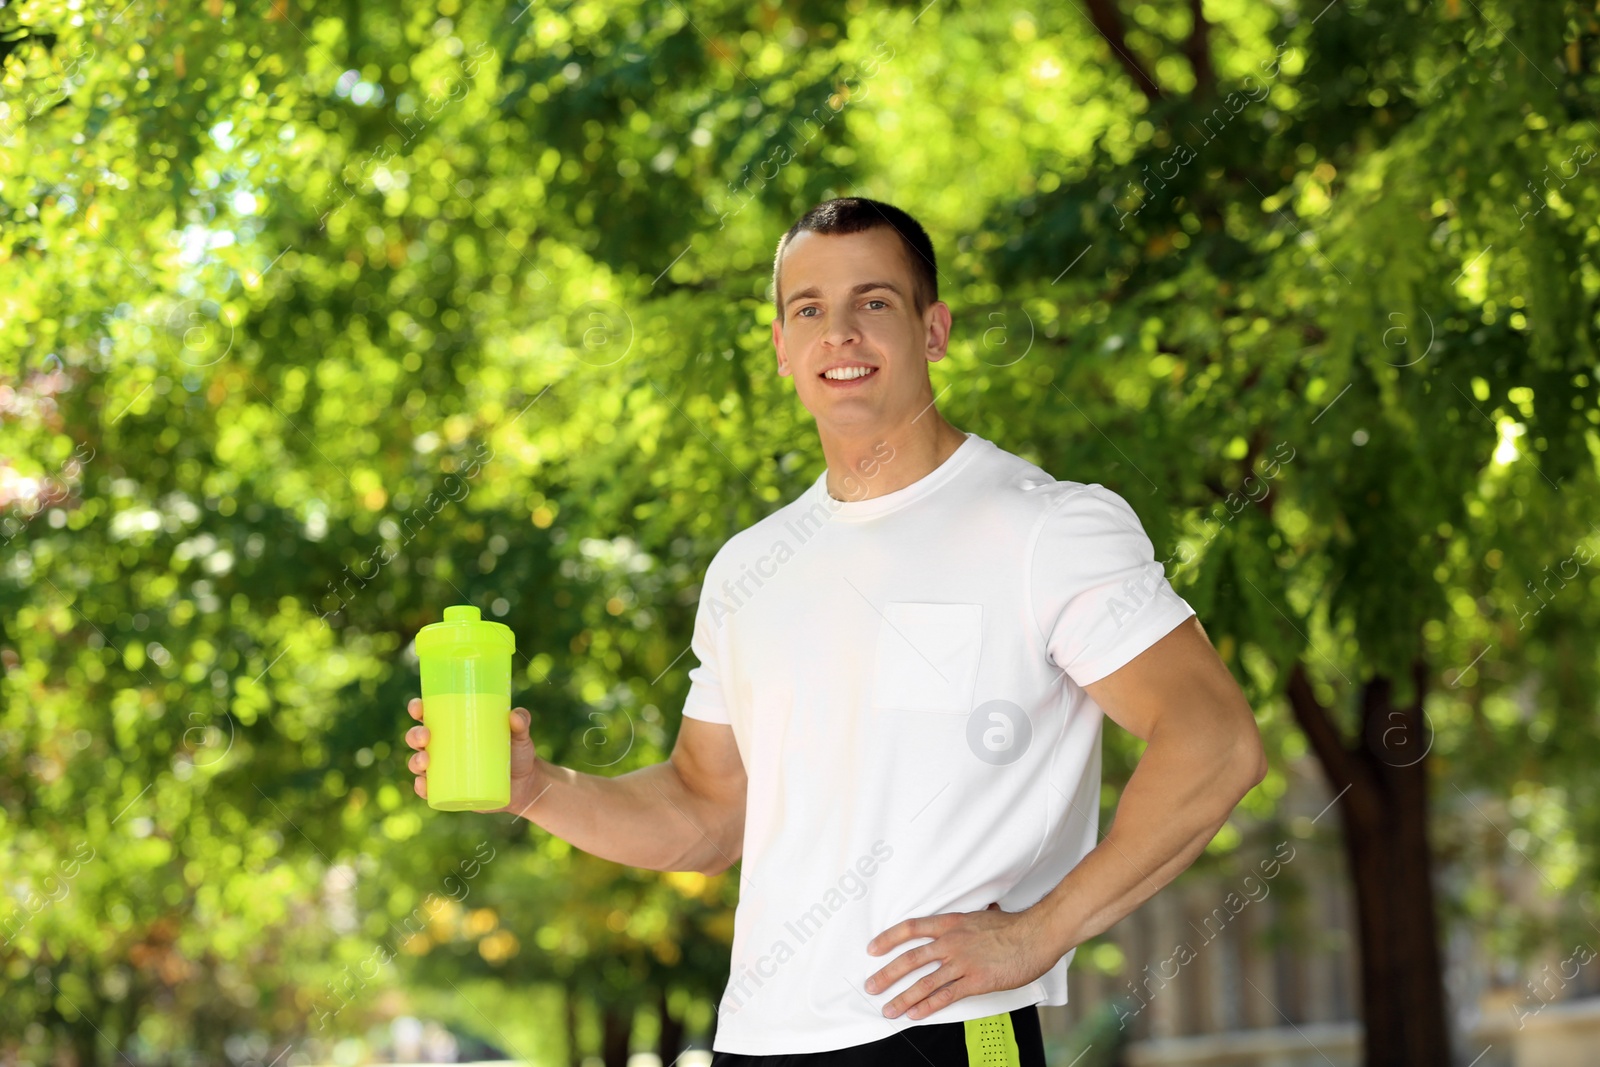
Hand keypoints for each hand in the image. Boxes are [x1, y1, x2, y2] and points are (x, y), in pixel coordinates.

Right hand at [404, 698, 544, 815]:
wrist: (525, 785)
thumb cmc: (518, 752)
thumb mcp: (520, 736)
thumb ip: (521, 723)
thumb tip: (516, 716)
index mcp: (454, 727)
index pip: (429, 714)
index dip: (417, 709)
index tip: (418, 707)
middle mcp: (444, 747)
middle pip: (418, 738)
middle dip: (415, 736)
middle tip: (426, 736)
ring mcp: (444, 769)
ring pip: (419, 763)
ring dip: (415, 761)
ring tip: (426, 761)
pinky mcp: (449, 789)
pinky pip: (428, 790)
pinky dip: (421, 787)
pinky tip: (422, 784)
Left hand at [863, 902, 1059, 1020]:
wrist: (1035, 935)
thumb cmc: (1013, 926)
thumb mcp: (983, 915)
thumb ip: (972, 918)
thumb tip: (979, 911)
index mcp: (950, 923)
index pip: (911, 929)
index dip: (889, 939)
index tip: (873, 949)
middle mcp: (951, 942)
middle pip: (910, 959)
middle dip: (887, 974)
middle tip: (872, 985)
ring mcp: (962, 962)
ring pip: (924, 983)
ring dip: (903, 997)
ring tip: (888, 1009)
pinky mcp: (975, 981)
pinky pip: (946, 996)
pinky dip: (927, 1007)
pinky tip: (915, 1014)